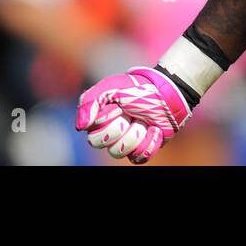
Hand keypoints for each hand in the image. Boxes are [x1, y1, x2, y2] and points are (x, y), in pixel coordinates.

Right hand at [76, 66, 191, 163]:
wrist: (164, 91)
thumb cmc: (135, 87)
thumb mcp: (110, 87)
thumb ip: (90, 101)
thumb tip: (81, 127)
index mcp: (98, 124)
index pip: (94, 138)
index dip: (108, 121)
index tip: (118, 105)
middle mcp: (110, 136)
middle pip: (108, 147)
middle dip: (123, 127)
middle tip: (131, 113)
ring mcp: (126, 143)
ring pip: (123, 152)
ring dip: (138, 132)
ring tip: (143, 120)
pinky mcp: (142, 148)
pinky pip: (139, 158)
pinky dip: (150, 142)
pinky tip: (154, 129)